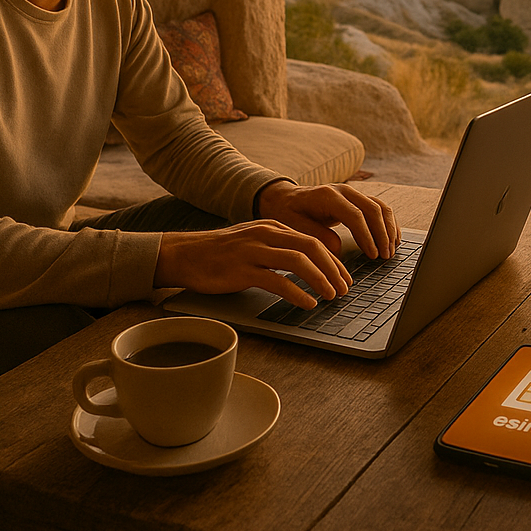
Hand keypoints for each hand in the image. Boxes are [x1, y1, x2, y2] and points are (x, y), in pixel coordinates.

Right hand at [153, 222, 351, 308]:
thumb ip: (277, 246)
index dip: (333, 260)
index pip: (312, 239)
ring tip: (332, 295)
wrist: (184, 255)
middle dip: (333, 269)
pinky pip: (276, 280)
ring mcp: (253, 251)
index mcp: (272, 227)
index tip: (344, 277)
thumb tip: (306, 262)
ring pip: (298, 261)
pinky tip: (308, 303)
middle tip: (345, 288)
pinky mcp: (242, 270)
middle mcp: (265, 234)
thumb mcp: (253, 241)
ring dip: (320, 279)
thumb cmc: (220, 252)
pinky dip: (297, 293)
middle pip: (311, 247)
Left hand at [258, 181, 399, 260]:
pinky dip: (388, 222)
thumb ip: (316, 235)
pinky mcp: (356, 198)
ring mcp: (352, 193)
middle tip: (386, 256)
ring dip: (388, 229)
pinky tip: (392, 238)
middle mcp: (343, 190)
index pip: (355, 215)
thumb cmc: (289, 212)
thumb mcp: (294, 225)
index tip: (373, 254)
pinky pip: (379, 207)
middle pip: (372, 209)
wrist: (286, 198)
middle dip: (382, 234)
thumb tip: (338, 249)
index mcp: (328, 196)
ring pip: (379, 206)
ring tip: (391, 250)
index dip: (367, 236)